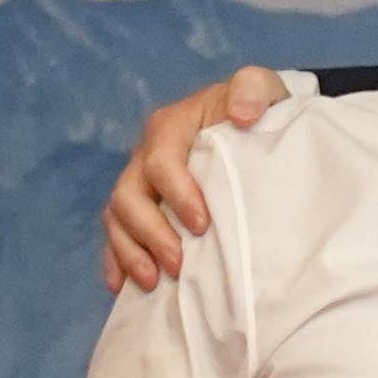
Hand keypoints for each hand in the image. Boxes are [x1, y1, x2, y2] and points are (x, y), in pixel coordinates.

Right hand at [101, 65, 295, 291]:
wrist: (254, 123)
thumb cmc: (257, 111)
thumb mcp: (262, 89)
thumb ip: (253, 90)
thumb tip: (243, 115)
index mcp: (171, 127)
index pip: (161, 161)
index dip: (176, 194)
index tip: (202, 224)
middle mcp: (147, 155)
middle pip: (128, 195)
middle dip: (150, 233)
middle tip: (178, 264)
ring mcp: (140, 184)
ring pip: (117, 218)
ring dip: (130, 253)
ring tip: (153, 283)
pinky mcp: (141, 208)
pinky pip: (117, 235)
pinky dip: (116, 261)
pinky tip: (121, 288)